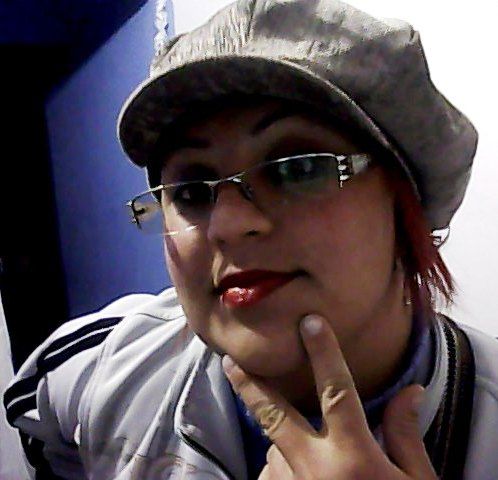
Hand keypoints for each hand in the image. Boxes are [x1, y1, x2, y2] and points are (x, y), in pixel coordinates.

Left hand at [222, 314, 436, 479]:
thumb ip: (404, 433)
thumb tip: (411, 390)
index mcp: (352, 455)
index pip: (335, 390)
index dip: (323, 352)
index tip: (309, 322)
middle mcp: (314, 468)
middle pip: (273, 415)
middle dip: (249, 385)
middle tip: (229, 361)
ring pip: (276, 449)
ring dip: (288, 444)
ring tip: (314, 460)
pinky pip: (273, 476)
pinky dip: (283, 471)